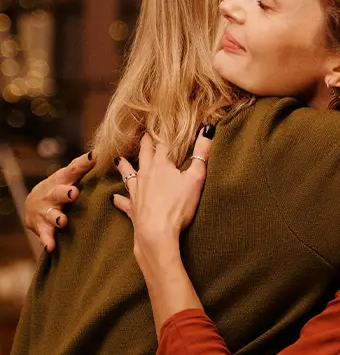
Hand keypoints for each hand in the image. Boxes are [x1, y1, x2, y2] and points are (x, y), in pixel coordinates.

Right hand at [25, 151, 95, 251]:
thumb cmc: (60, 188)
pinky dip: (47, 240)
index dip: (83, 163)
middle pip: (58, 191)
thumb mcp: (69, 177)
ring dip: (56, 217)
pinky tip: (51, 246)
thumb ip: (85, 168)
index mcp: (61, 180)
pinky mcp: (40, 226)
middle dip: (65, 192)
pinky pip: (45, 235)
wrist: (32, 205)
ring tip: (62, 221)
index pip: (73, 169)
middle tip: (73, 193)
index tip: (95, 157)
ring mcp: (45, 210)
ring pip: (50, 213)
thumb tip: (110, 155)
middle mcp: (51, 193)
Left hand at [113, 129, 212, 266]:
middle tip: (143, 135)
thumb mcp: (195, 178)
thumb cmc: (178, 205)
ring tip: (119, 159)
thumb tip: (207, 129)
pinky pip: (124, 201)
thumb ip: (202, 153)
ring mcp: (137, 191)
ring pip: (128, 174)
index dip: (163, 133)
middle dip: (145, 143)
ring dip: (125, 166)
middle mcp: (145, 174)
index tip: (162, 123)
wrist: (157, 232)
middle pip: (144, 154)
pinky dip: (120, 199)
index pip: (162, 143)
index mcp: (161, 165)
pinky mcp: (133, 208)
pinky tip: (115, 198)